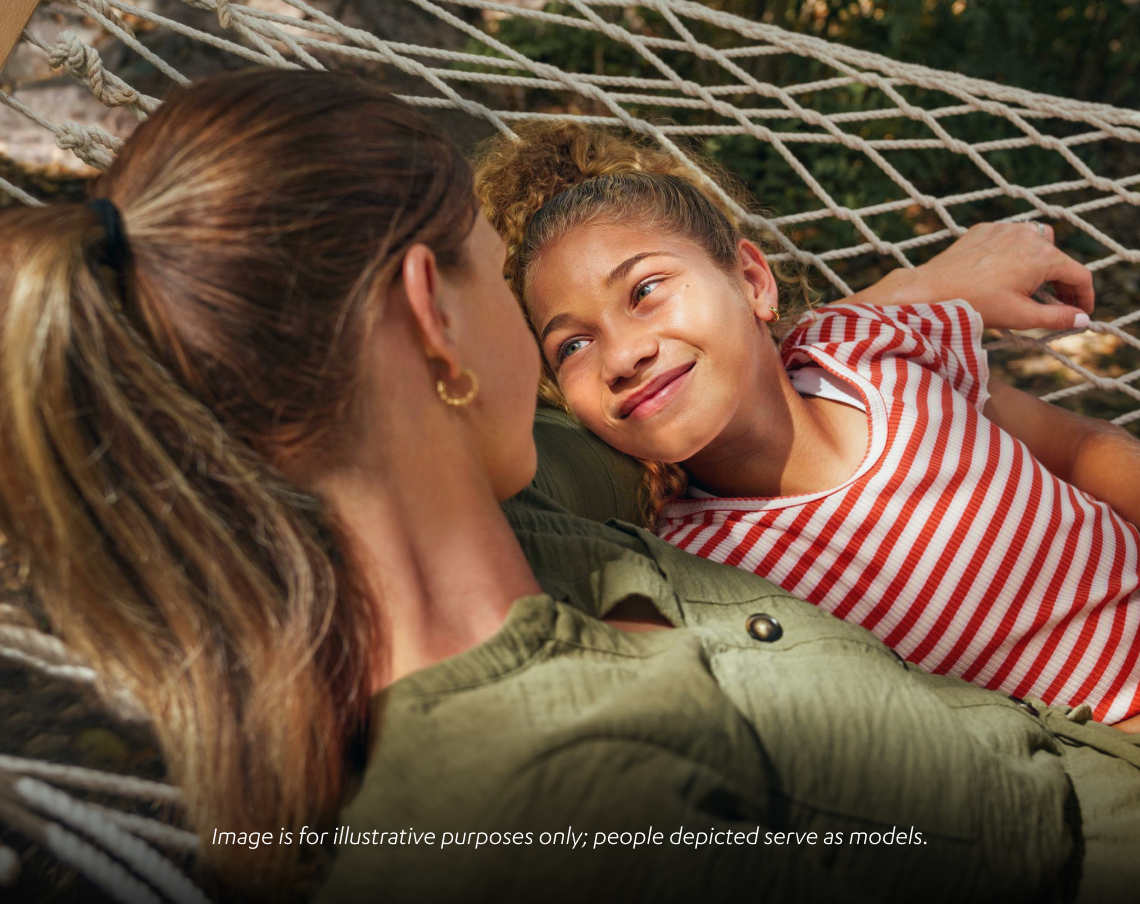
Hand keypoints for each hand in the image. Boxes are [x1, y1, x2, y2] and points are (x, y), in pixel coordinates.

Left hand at [855, 222, 1093, 330]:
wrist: (931, 289)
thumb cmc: (976, 304)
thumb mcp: (1021, 316)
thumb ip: (1057, 317)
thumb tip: (1083, 319)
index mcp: (1043, 256)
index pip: (1079, 275)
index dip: (1085, 297)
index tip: (1082, 312)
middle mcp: (1029, 234)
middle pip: (1059, 257)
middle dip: (1061, 281)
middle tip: (1055, 303)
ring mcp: (1006, 228)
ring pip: (1036, 242)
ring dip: (1039, 262)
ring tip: (1028, 286)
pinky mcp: (985, 229)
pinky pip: (1010, 237)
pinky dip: (1014, 252)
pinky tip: (1002, 272)